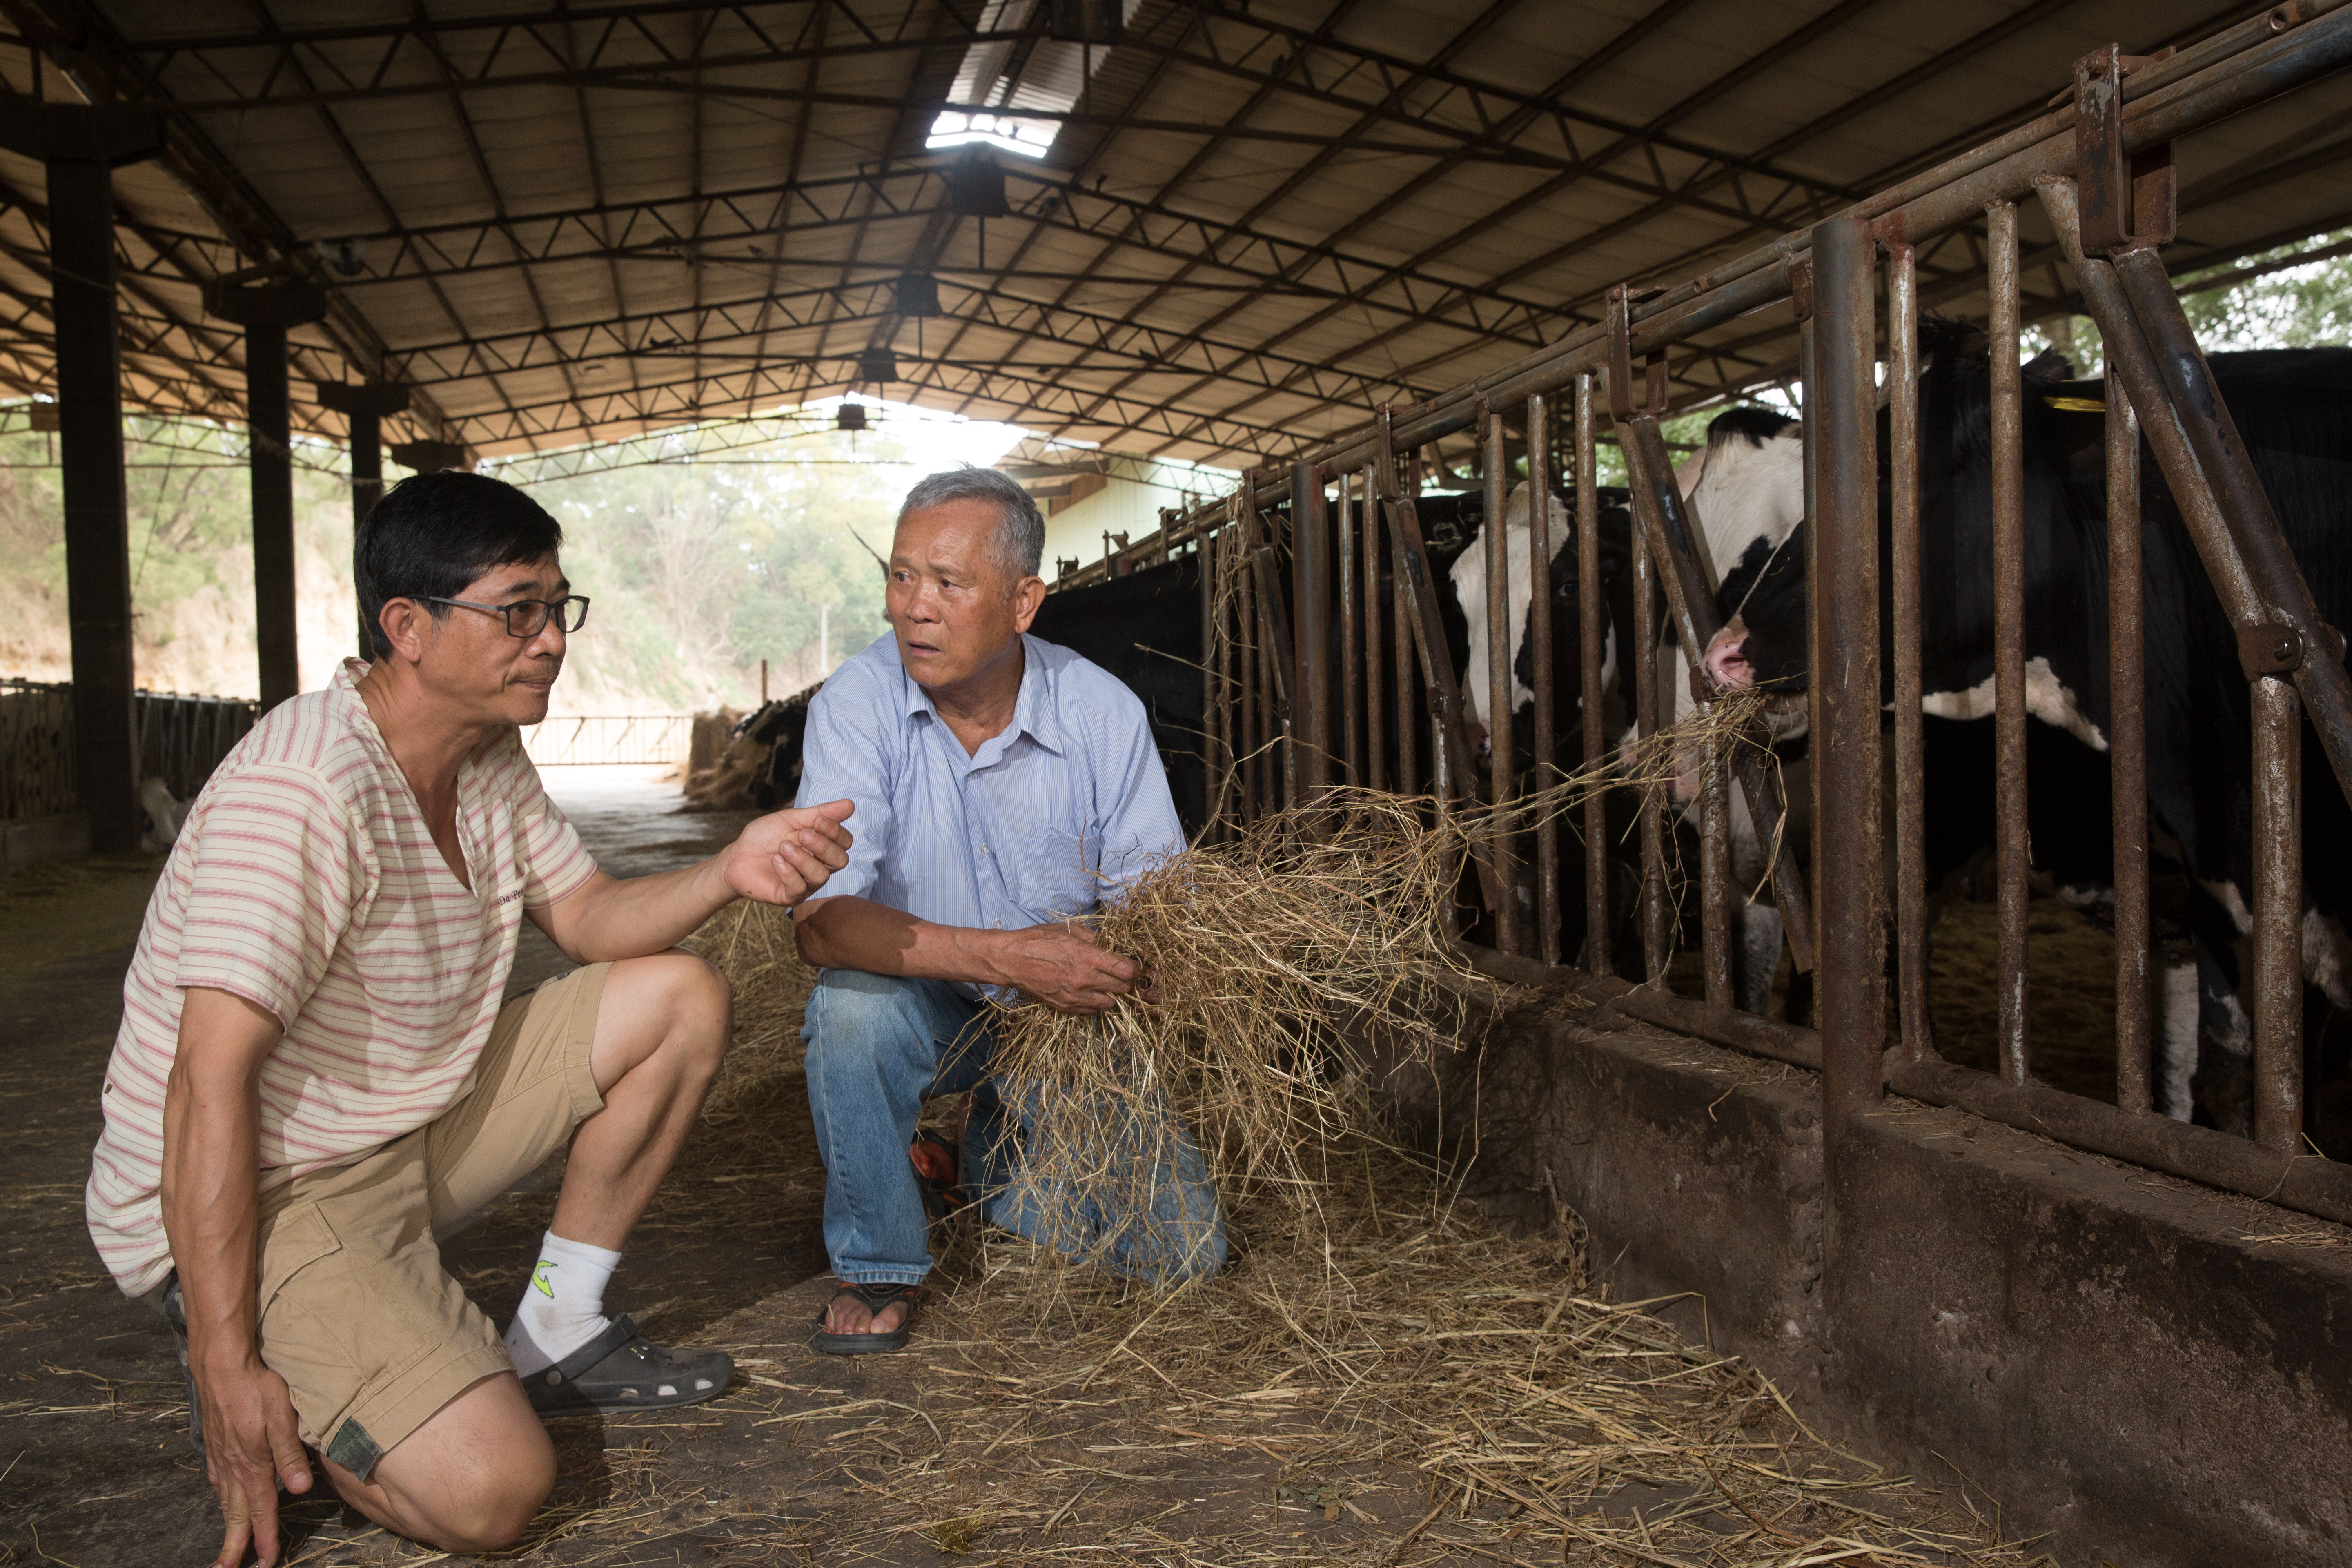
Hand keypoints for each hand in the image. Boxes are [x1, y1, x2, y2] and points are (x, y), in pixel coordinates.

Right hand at [193, 1351, 311, 1567]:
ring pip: (223, 1501)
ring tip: (228, 1547)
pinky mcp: (214, 1445)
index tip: (267, 1561)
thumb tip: (300, 1490)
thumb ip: (290, 1454)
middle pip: (235, 1515)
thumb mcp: (282, 1417)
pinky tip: (222, 1499)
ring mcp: (220, 1457)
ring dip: (227, 1525)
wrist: (221, 1365)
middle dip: (235, 1545)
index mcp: (253, 1465)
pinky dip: (220, 1498)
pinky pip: (216, 1480)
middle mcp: (233, 1467)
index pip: (261, 1510)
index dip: (265, 1537)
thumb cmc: (257, 1387)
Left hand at [724, 798, 854, 904]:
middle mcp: (819, 866)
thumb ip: (820, 813)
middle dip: (823, 845)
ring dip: (802, 858)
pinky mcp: (790, 896)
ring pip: (820, 876)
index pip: (845, 842)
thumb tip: (850, 804)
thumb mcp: (791, 819)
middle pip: (840, 861)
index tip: (816, 821)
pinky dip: (788, 871)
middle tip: (801, 835)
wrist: (737, 855)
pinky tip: (776, 860)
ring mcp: (806, 883)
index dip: (835, 831)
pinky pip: (799, 888)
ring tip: (783, 847)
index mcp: (822, 847)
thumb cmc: (764, 837)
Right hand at [991, 922, 1143, 1012]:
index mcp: (1089, 956)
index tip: (1137, 966)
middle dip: (1128, 982)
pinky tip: (1090, 991)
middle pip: (1123, 988)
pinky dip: (1096, 1003)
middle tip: (1123, 975)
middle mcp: (1085, 979)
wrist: (1011, 960)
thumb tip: (1114, 945)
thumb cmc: (1039, 940)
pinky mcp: (1066, 1006)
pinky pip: (1092, 1011)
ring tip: (1107, 984)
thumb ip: (1096, 938)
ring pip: (1110, 1003)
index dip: (1137, 969)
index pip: (1127, 970)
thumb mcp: (1070, 930)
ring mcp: (1075, 996)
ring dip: (1113, 994)